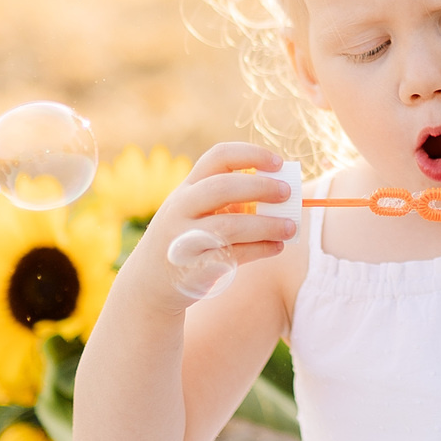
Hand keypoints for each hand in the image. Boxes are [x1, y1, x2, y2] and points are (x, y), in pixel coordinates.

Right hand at [144, 141, 295, 270]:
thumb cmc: (188, 239)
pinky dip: (260, 250)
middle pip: (221, 187)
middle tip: (287, 193)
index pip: (218, 157)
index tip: (278, 163)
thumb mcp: (199, 213)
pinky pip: (232, 256)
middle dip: (260, 187)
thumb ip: (233, 200)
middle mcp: (180, 209)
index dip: (251, 155)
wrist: (150, 285)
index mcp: (187, 188)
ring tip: (291, 228)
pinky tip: (276, 247)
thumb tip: (283, 195)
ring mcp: (183, 239)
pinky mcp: (192, 268)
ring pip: (228, 226)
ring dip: (266, 225)